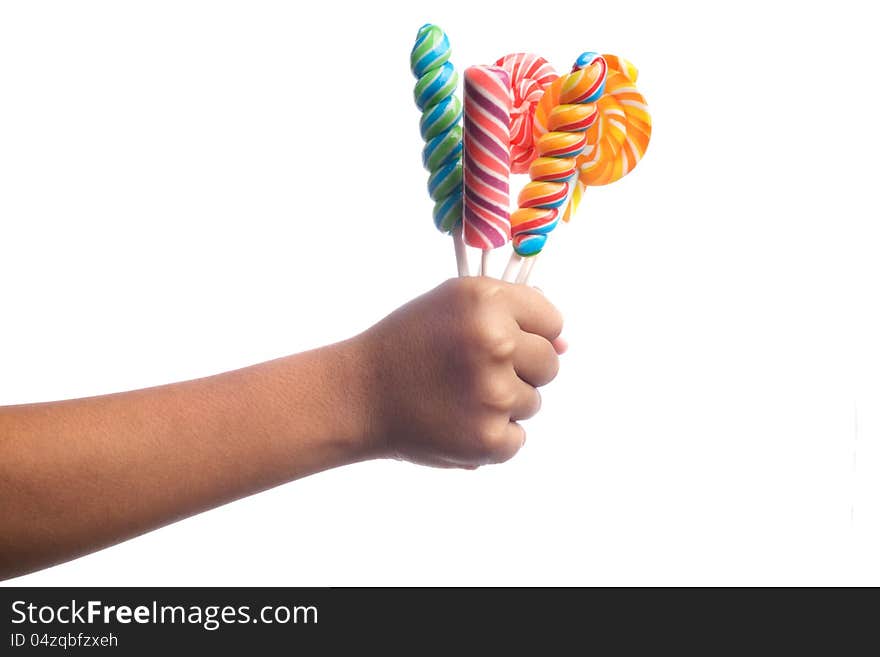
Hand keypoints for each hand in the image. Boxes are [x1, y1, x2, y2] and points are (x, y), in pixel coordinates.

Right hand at [357, 277, 563, 468]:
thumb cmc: (408, 344)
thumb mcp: (453, 303)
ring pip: (533, 402)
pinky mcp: (489, 439)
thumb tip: (566, 345)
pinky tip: (455, 421)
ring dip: (503, 404)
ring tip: (456, 396)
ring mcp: (494, 394)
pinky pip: (517, 438)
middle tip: (471, 372)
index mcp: (487, 302)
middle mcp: (495, 343)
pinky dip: (491, 437)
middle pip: (550, 363)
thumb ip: (513, 311)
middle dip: (520, 370)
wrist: (358, 395)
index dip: (526, 333)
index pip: (551, 322)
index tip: (496, 342)